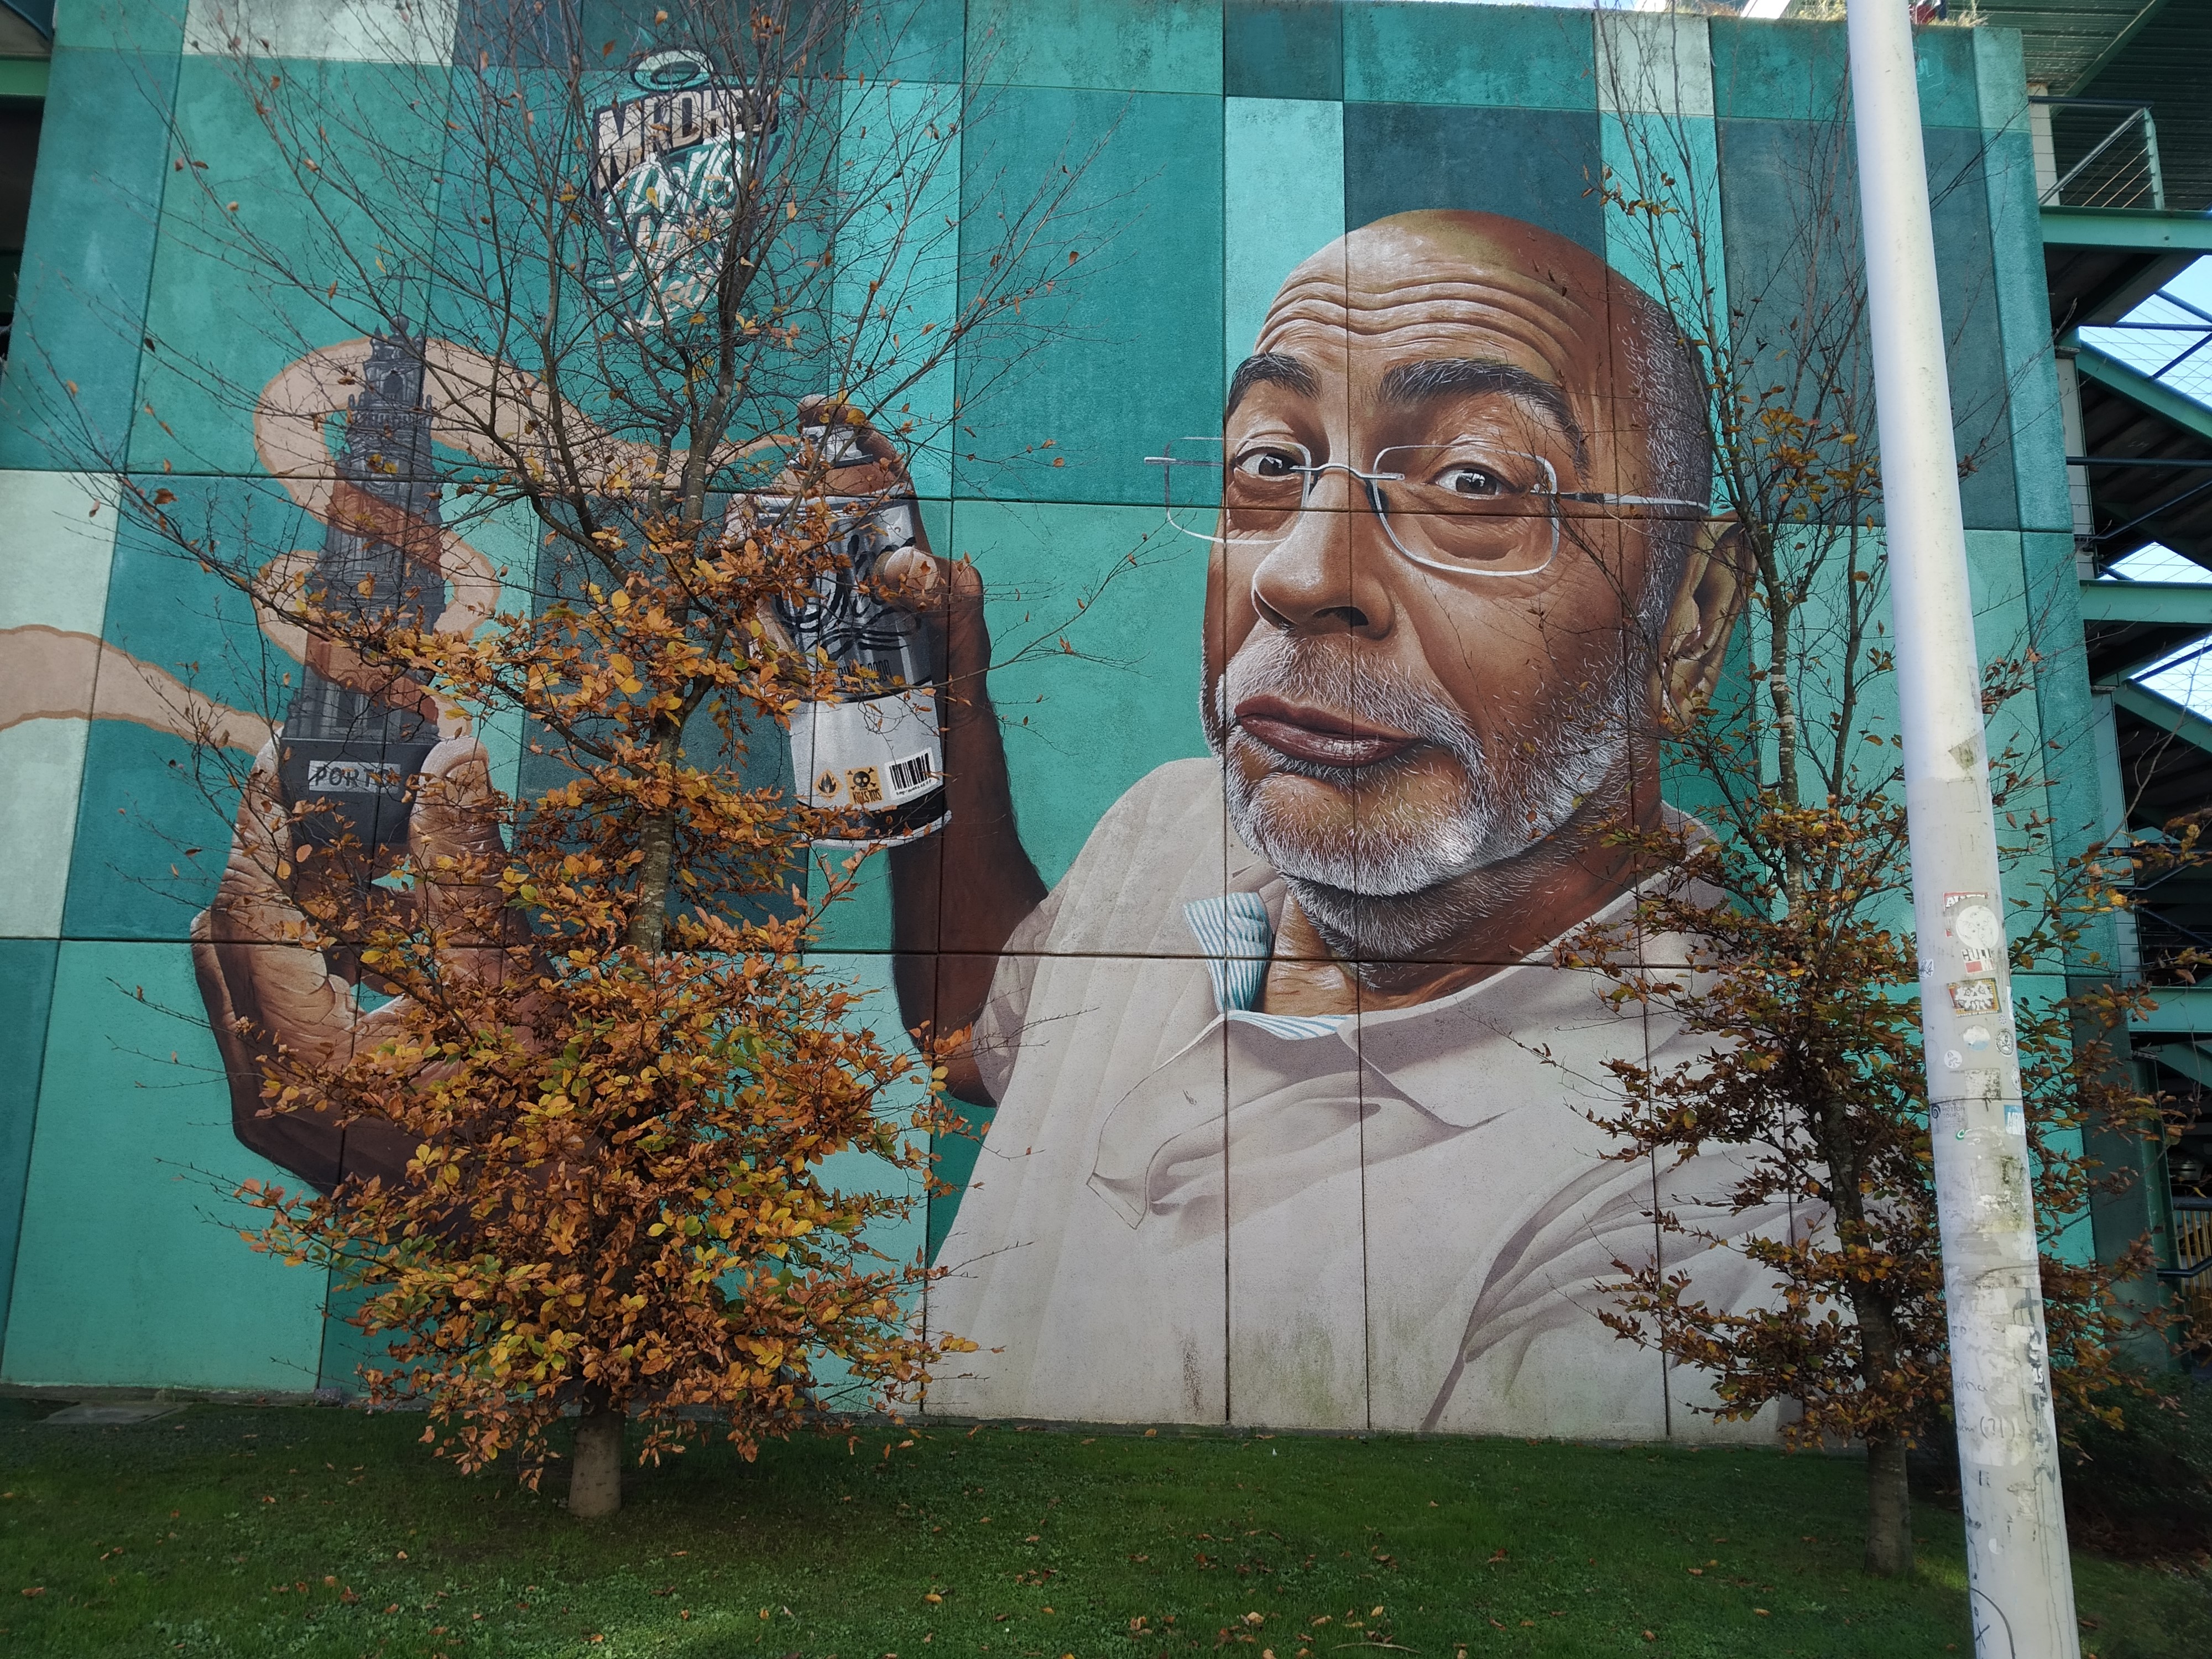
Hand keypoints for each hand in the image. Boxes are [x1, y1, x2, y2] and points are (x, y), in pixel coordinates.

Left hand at [192, 734, 516, 1192]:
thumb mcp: (509, 981)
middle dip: (291, 855)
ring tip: (399, 864)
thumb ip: (466, 867)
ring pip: (253, 968)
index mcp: (300, 1054)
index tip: (300, 750)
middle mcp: (260, 1084)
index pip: (252, 902)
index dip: (273, 817)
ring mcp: (269, 1105)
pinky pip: (280, 1009)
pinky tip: (404, 933)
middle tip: (355, 796)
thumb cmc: (537, 1117)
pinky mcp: (292, 1110)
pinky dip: (326, 957)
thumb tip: (451, 758)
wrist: (548, 1227)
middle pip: (235, 931)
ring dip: (314, 905)